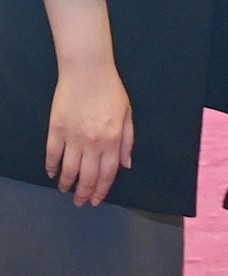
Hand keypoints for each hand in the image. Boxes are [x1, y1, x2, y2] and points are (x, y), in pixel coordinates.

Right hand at [46, 56, 132, 206]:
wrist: (87, 72)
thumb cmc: (111, 91)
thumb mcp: (127, 115)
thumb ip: (127, 141)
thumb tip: (126, 165)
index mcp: (112, 140)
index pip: (107, 173)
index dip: (102, 189)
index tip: (96, 200)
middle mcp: (92, 143)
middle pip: (87, 176)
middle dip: (84, 193)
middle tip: (80, 202)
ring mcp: (72, 138)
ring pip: (68, 170)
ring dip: (67, 184)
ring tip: (66, 191)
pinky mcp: (55, 131)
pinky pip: (52, 155)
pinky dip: (51, 167)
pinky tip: (52, 174)